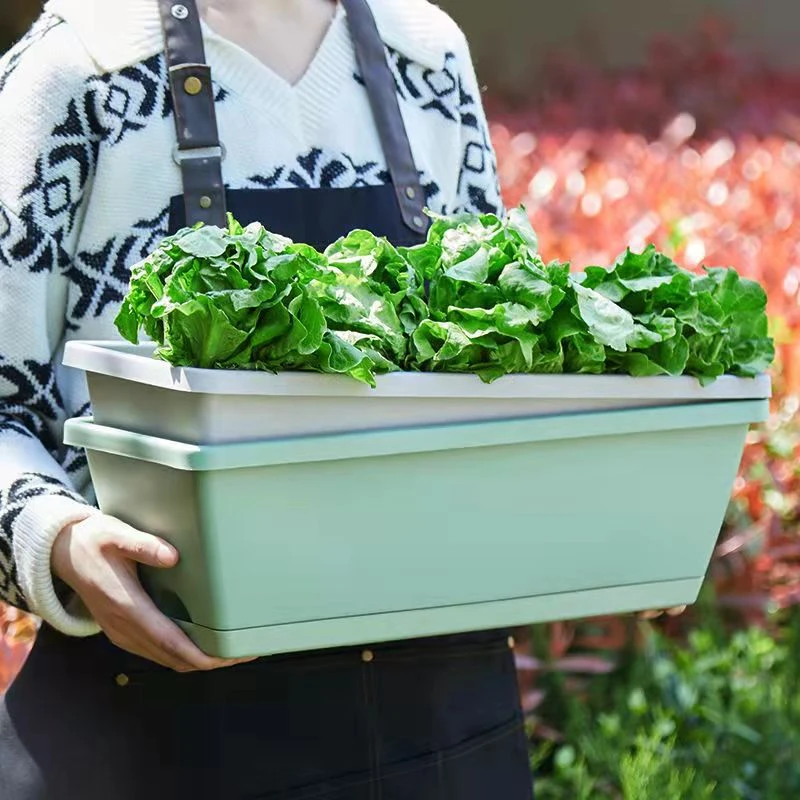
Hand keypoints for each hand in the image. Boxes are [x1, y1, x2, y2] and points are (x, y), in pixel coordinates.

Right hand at [52, 513, 252, 671]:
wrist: (62, 552)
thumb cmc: (92, 541)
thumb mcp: (115, 534)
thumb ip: (143, 545)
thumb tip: (173, 556)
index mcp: (126, 606)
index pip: (169, 641)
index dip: (200, 654)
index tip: (227, 658)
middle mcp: (124, 626)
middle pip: (172, 657)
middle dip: (209, 660)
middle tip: (243, 653)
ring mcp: (122, 632)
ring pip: (165, 658)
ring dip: (196, 660)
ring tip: (229, 650)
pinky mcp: (123, 630)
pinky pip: (156, 651)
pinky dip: (181, 654)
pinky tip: (200, 644)